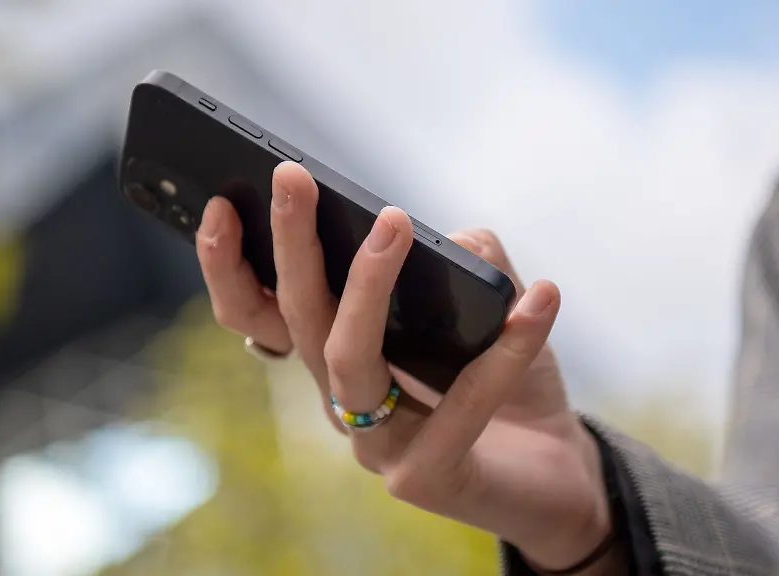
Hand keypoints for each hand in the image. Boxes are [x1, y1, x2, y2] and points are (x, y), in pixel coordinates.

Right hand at [196, 161, 622, 572]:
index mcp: (339, 358)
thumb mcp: (491, 308)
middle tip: (290, 177)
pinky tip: (541, 298)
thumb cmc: (512, 386)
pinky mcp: (426, 478)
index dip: (229, 265)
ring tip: (396, 221)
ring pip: (349, 359)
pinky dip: (505, 349)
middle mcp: (343, 403)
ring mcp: (377, 448)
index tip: (220, 201)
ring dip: (366, 284)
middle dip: (289, 244)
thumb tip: (456, 240)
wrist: (559, 472)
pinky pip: (461, 405)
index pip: (264, 314)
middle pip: (297, 321)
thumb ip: (471, 263)